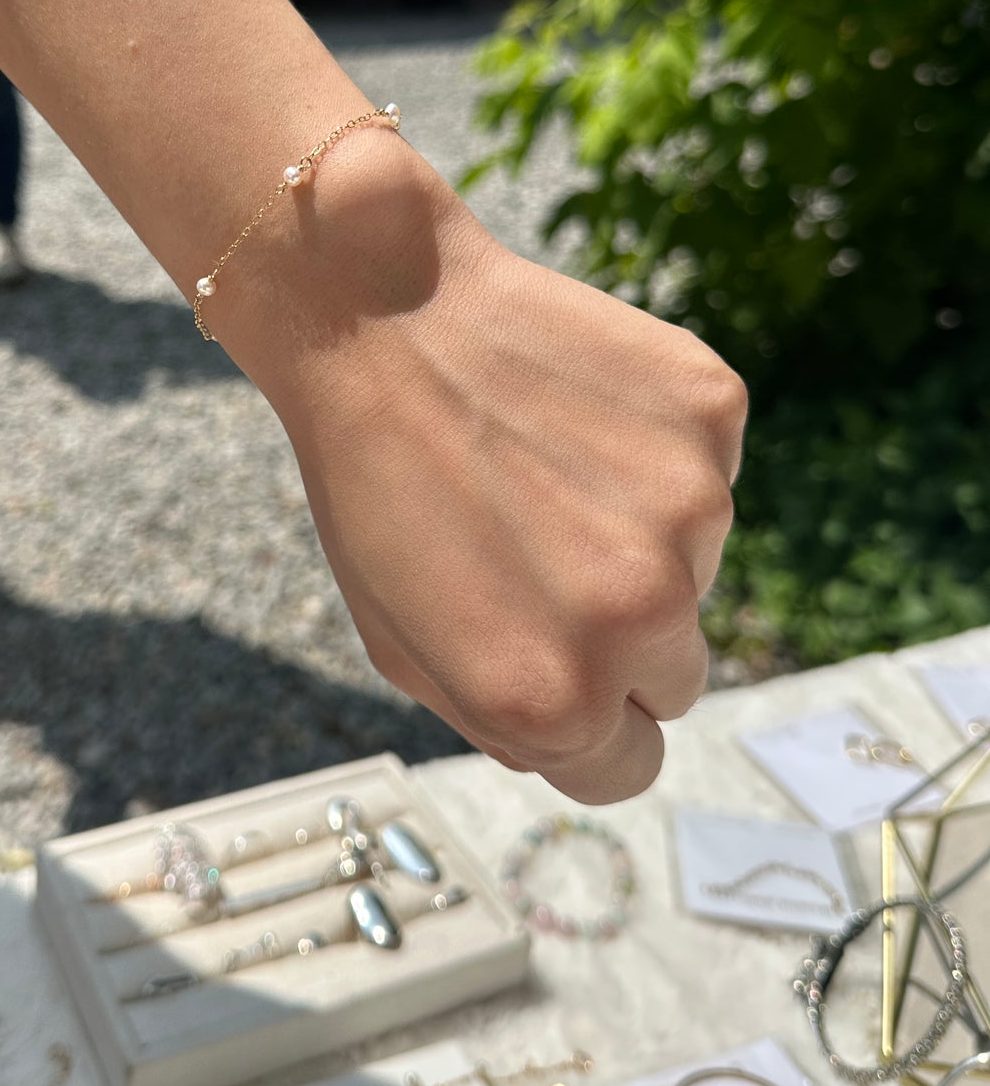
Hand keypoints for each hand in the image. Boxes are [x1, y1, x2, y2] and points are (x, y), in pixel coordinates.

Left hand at [247, 145, 745, 804]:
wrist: (373, 316)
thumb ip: (510, 721)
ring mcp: (691, 510)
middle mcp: (638, 617)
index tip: (555, 662)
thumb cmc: (374, 487)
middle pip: (677, 678)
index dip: (590, 722)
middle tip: (536, 552)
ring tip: (536, 465)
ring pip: (694, 567)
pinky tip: (570, 412)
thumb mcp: (404, 646)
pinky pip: (705, 470)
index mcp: (554, 700)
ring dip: (635, 533)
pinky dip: (655, 450)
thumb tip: (595, 738)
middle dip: (619, 635)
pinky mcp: (712, 415)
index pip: (630, 769)